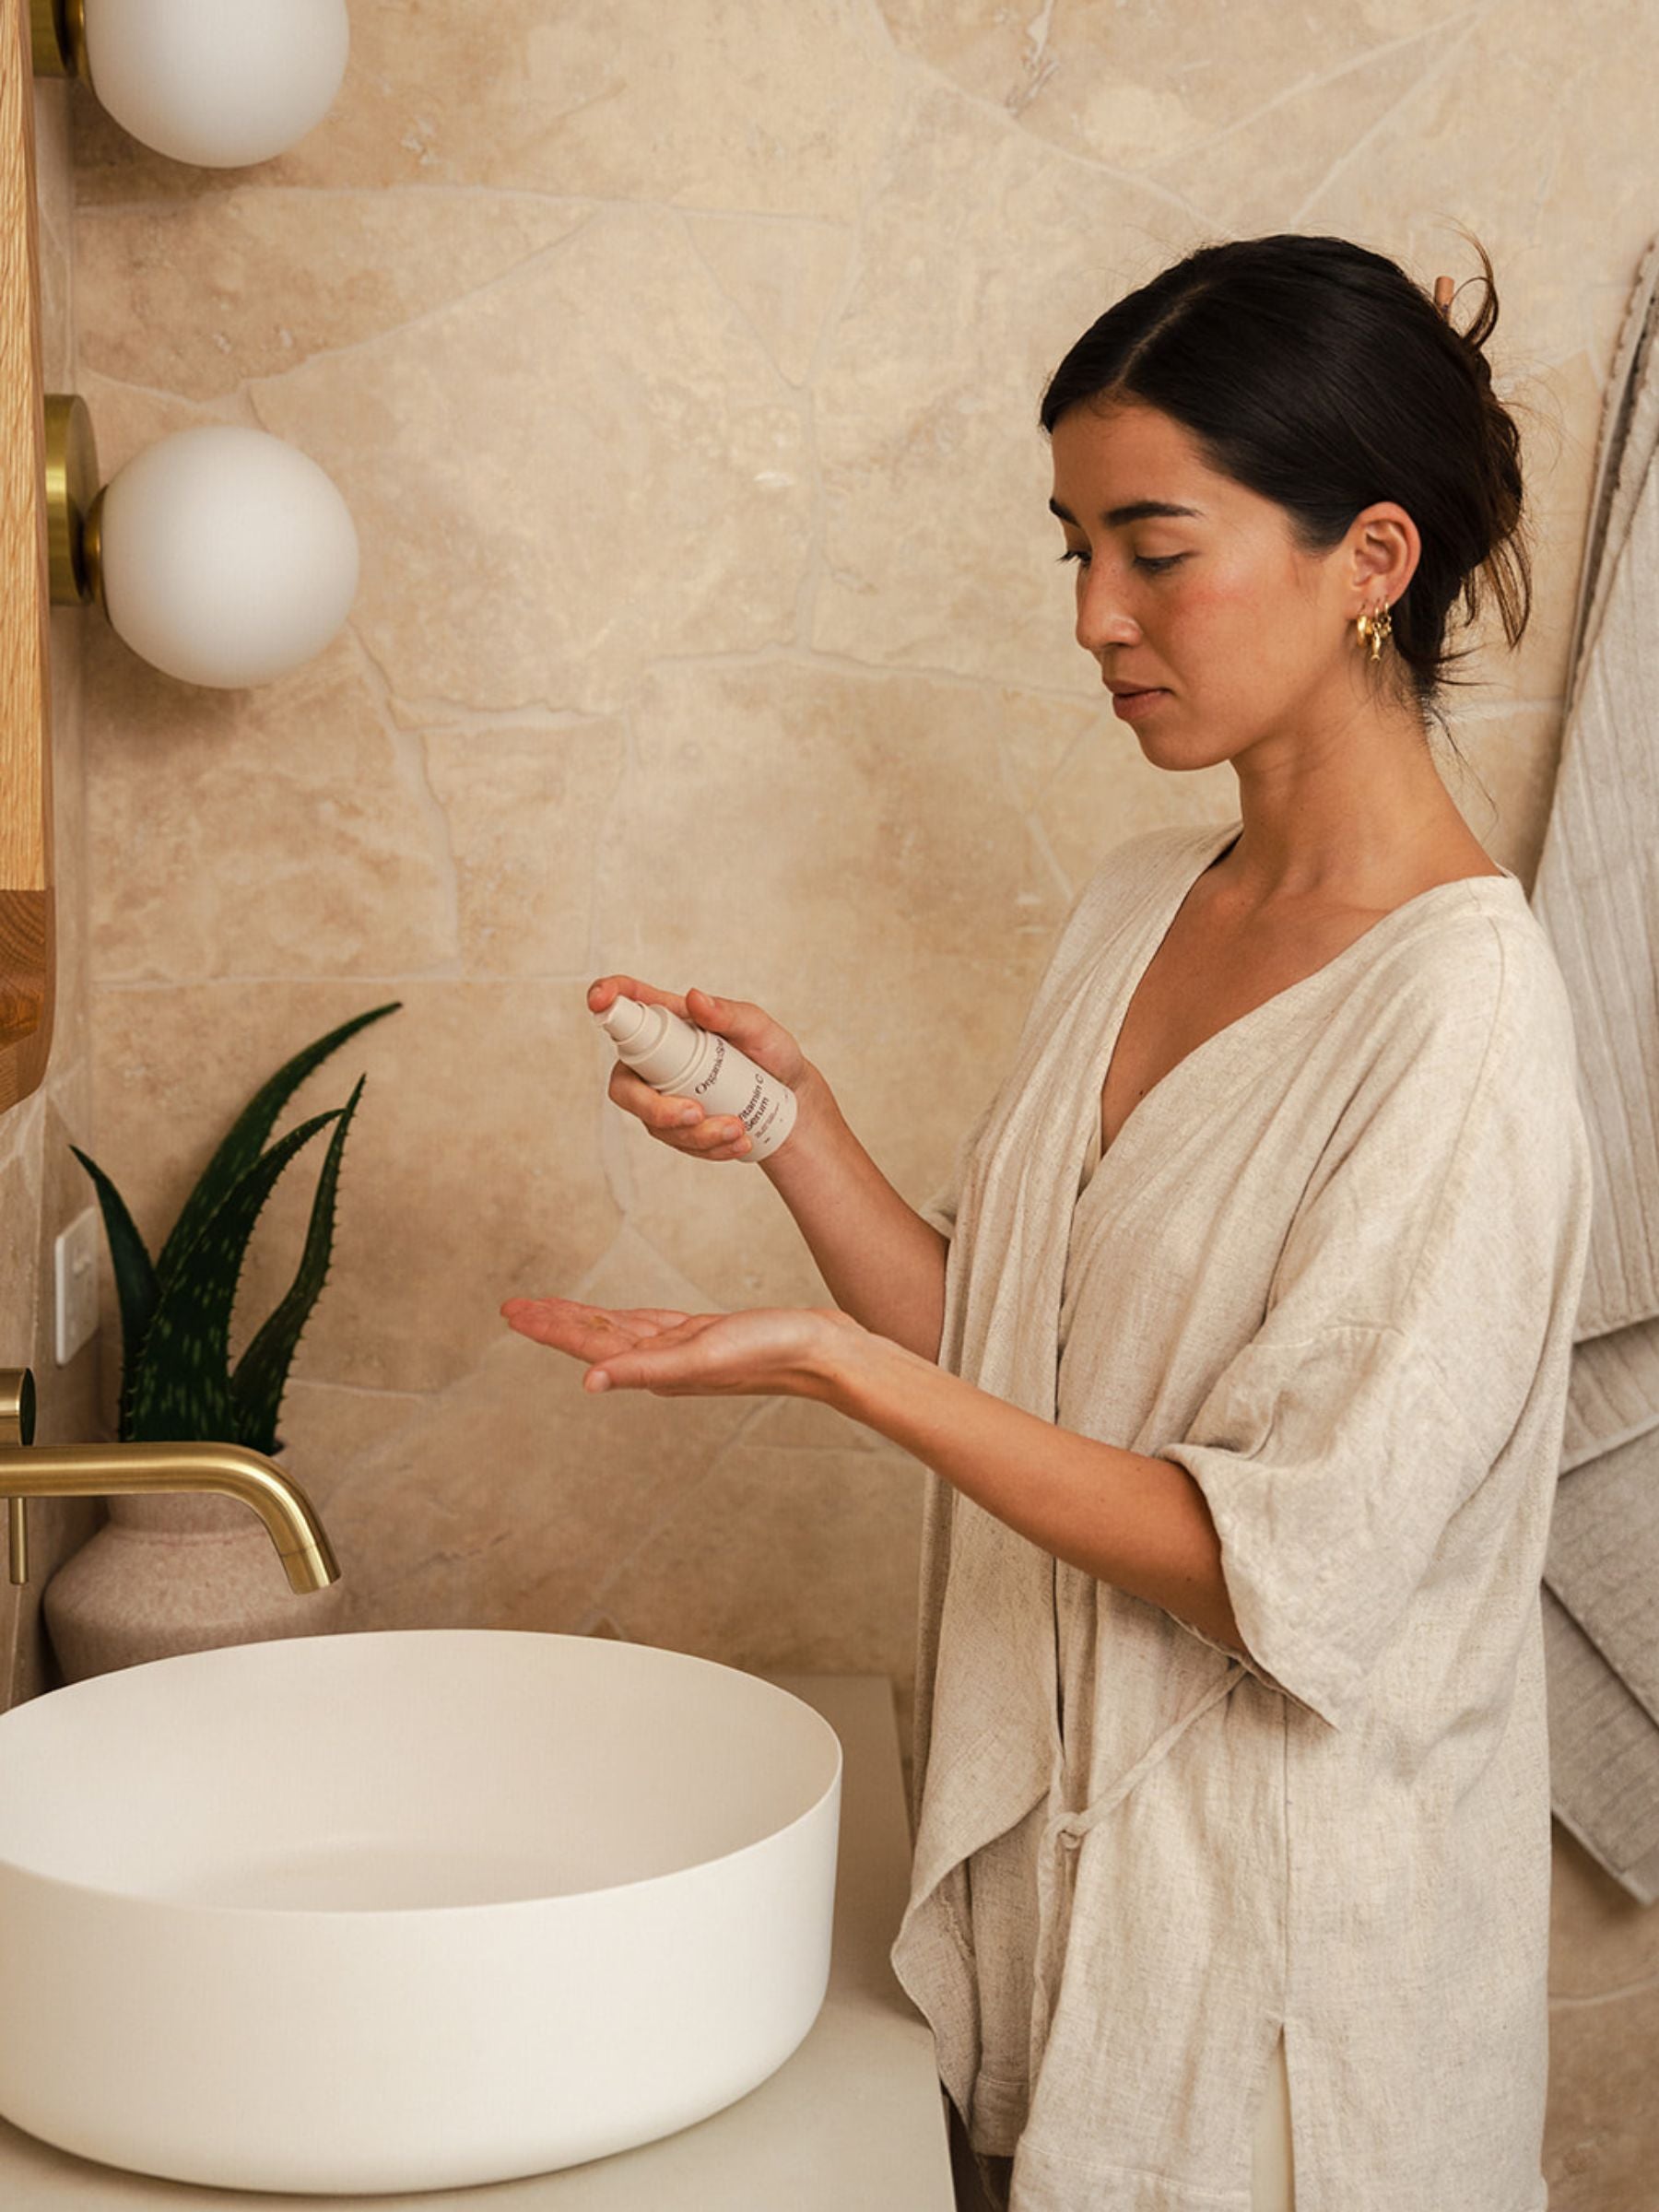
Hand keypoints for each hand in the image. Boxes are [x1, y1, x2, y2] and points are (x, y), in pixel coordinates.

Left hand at [500, 1294, 860, 1399]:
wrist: (822, 1350)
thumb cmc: (770, 1352)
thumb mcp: (702, 1356)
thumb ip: (645, 1370)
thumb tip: (589, 1383)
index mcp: (657, 1367)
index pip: (590, 1344)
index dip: (550, 1327)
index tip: (513, 1313)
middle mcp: (663, 1361)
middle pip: (596, 1336)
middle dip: (554, 1321)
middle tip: (513, 1308)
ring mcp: (683, 1349)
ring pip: (619, 1331)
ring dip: (582, 1318)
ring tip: (548, 1308)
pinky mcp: (704, 1336)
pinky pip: (650, 1325)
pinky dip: (626, 1320)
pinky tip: (615, 1320)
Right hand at [587, 974, 821, 1162]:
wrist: (790, 1098)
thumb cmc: (771, 1053)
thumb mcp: (759, 1029)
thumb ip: (730, 1013)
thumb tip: (695, 998)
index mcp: (671, 1020)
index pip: (628, 1002)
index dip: (606, 996)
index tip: (599, 1001)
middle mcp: (656, 1059)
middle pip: (624, 1086)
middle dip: (654, 1108)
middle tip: (696, 1113)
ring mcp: (662, 1094)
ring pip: (654, 1123)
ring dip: (695, 1134)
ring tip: (739, 1128)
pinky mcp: (676, 1125)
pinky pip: (678, 1143)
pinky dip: (708, 1148)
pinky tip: (738, 1142)